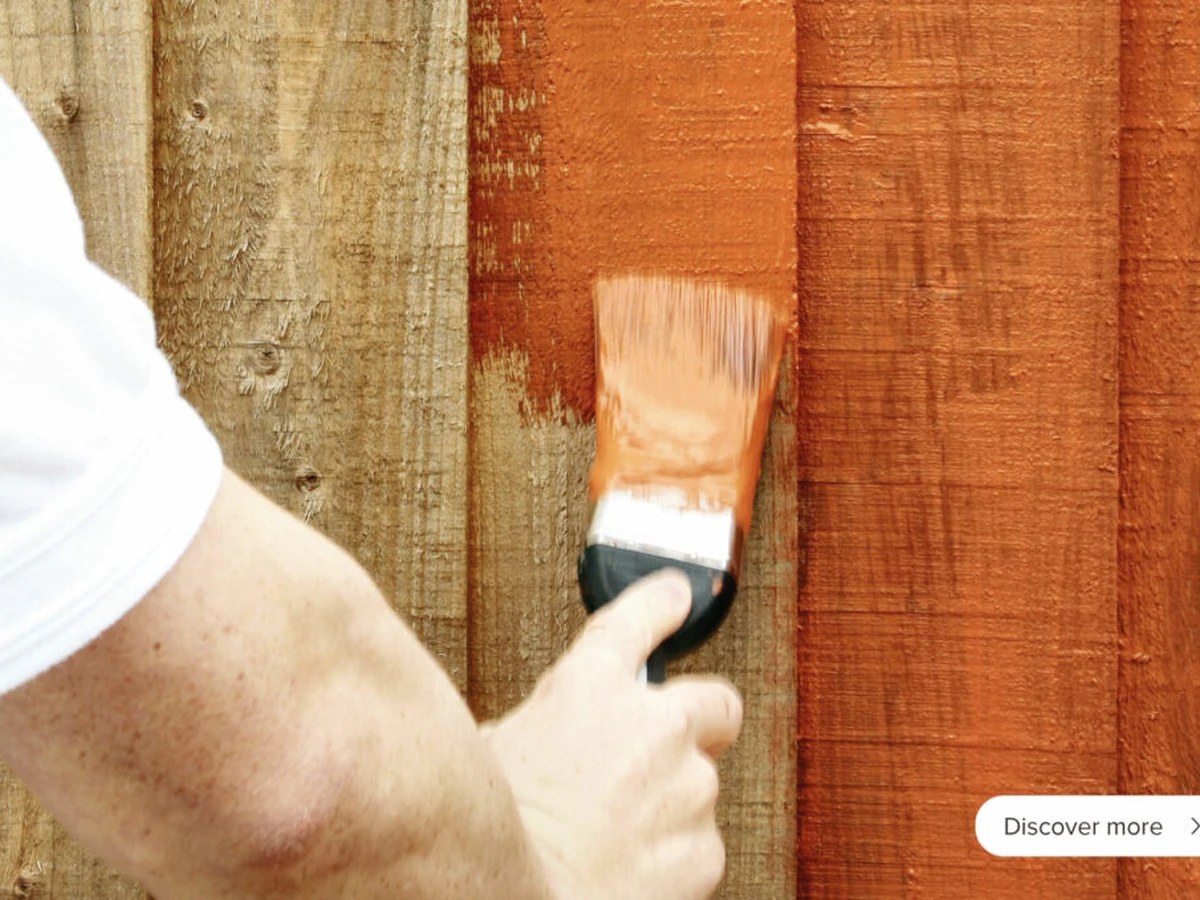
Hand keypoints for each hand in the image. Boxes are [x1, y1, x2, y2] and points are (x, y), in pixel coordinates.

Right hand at [480, 570, 743, 899]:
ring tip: (615, 833)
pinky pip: (699, 846)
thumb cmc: (495, 829)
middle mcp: (652, 726)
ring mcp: (687, 787)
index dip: (662, 603)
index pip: (640, 618)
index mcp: (589, 686)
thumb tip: (553, 733)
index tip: (675, 595)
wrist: (514, 898)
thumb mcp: (499, 745)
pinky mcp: (703, 849)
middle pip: (714, 702)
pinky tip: (626, 867)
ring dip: (671, 803)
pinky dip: (673, 858)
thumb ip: (549, 723)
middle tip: (662, 751)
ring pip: (701, 786)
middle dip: (699, 723)